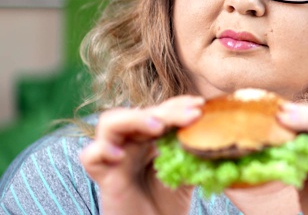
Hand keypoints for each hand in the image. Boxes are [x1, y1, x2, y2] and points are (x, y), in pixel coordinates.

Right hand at [79, 95, 204, 214]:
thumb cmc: (168, 204)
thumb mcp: (188, 174)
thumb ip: (195, 154)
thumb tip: (216, 136)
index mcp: (150, 137)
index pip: (161, 111)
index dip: (178, 104)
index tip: (200, 104)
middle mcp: (131, 142)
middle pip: (140, 112)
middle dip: (167, 111)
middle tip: (192, 115)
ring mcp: (115, 156)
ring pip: (110, 122)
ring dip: (134, 119)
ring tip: (158, 127)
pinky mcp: (103, 175)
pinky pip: (90, 155)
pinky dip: (102, 150)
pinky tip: (121, 156)